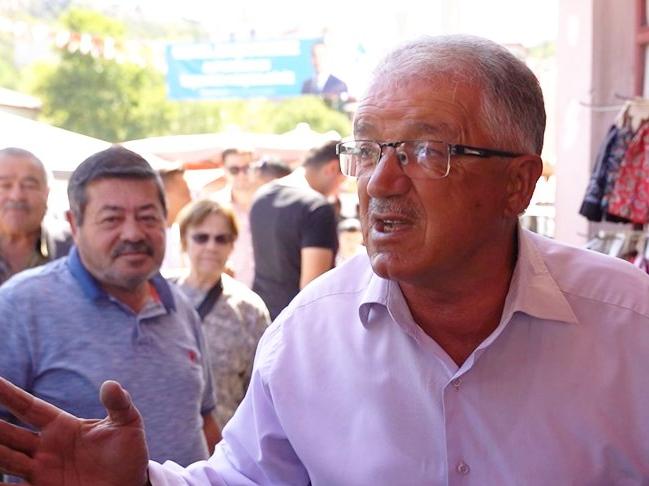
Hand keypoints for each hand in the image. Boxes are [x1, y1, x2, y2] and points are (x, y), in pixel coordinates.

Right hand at [0, 377, 148, 485]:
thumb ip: (119, 404)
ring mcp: (42, 472)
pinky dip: (2, 485)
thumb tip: (111, 384)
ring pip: (6, 460)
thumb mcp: (128, 424)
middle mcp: (45, 448)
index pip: (27, 407)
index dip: (8, 394)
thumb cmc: (128, 454)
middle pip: (8, 433)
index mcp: (61, 426)